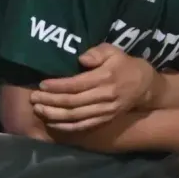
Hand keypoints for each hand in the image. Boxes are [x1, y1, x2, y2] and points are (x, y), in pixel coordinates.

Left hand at [31, 44, 155, 130]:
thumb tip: (80, 58)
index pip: (76, 84)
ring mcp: (106, 110)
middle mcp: (105, 95)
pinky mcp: (106, 119)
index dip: (57, 86)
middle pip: (72, 101)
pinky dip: (66, 126)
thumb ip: (97, 53)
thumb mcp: (114, 51)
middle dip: (50, 100)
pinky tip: (53, 123)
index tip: (42, 84)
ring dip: (54, 114)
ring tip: (39, 109)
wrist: (145, 85)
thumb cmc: (124, 65)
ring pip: (76, 115)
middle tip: (33, 98)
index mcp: (106, 77)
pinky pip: (84, 125)